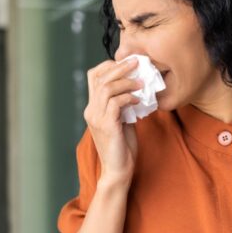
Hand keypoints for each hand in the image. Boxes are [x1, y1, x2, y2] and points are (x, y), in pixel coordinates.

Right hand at [84, 57, 144, 184]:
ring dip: (126, 81)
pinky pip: (115, 103)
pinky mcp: (106, 126)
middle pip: (99, 78)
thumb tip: (136, 87)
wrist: (118, 170)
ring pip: (106, 88)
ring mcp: (96, 118)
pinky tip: (138, 99)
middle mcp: (91, 110)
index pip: (94, 76)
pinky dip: (128, 97)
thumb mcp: (122, 119)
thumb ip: (123, 104)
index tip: (128, 64)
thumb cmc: (123, 146)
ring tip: (141, 82)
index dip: (109, 66)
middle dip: (119, 67)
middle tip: (136, 62)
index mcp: (92, 107)